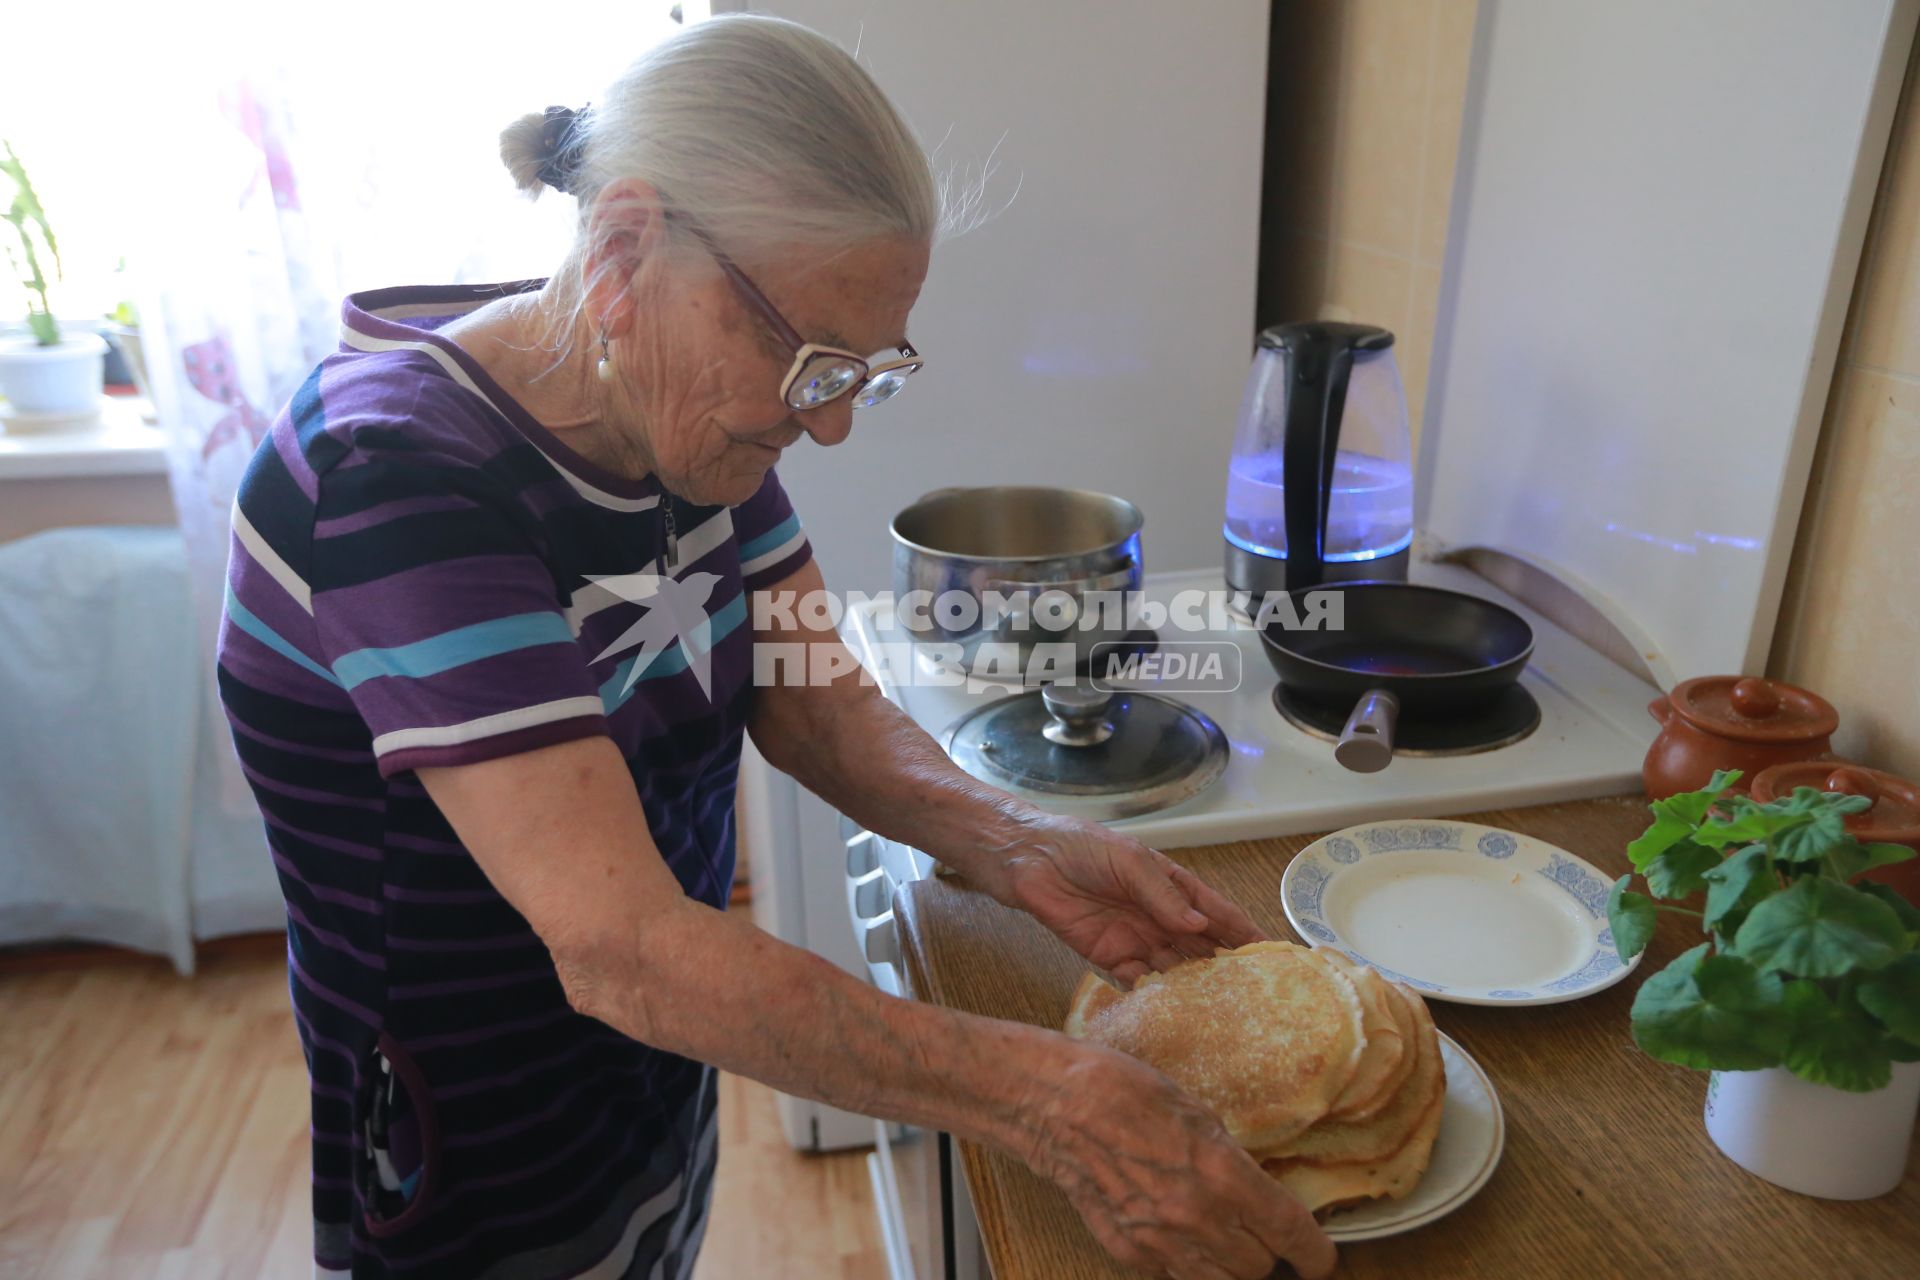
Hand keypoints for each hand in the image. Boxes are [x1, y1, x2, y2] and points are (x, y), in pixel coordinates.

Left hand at [993, 817, 1265, 986]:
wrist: (1026, 860)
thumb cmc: (1080, 847)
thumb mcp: (1129, 861)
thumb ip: (1162, 895)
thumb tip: (1198, 925)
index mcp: (1172, 887)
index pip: (1217, 914)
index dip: (1245, 934)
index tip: (1273, 956)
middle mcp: (1160, 917)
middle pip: (1201, 949)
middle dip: (1226, 970)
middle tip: (1254, 997)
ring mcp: (1135, 940)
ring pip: (1175, 970)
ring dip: (1194, 988)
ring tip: (1221, 1012)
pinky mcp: (1107, 959)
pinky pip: (1138, 983)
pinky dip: (1155, 996)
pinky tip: (1173, 1011)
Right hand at [1022, 1045, 1336, 1279]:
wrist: (1055, 1103)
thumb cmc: (1123, 1090)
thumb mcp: (1199, 1112)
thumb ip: (1231, 1160)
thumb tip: (1253, 1190)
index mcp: (1224, 1176)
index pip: (1291, 1235)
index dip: (1315, 1254)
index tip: (1320, 1258)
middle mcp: (1197, 1219)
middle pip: (1258, 1268)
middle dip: (1268, 1252)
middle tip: (1263, 1232)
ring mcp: (1159, 1242)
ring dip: (1230, 1266)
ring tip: (1226, 1240)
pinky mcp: (1126, 1251)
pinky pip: (1173, 1276)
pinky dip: (1186, 1264)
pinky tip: (1180, 1235)